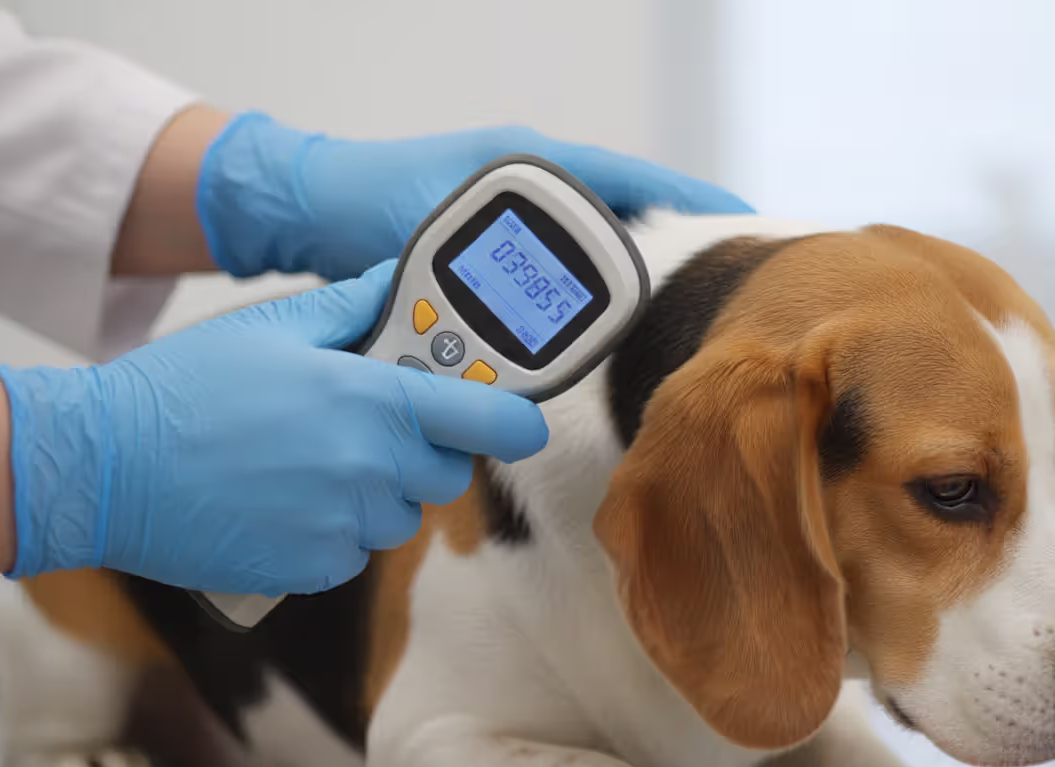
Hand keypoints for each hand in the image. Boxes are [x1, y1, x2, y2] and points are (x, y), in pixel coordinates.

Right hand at [0, 261, 546, 592]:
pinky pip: (354, 551)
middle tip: (373, 426)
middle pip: (446, 472)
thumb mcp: (274, 326)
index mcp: (372, 401)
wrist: (105, 467)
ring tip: (315, 463)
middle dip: (424, 450)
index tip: (522, 419)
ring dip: (379, 493)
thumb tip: (399, 282)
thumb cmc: (186, 387)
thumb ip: (353, 306)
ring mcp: (342, 523)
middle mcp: (370, 467)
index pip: (488, 419)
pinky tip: (288, 500)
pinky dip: (336, 531)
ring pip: (401, 515)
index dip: (515, 419)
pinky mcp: (312, 568)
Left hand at [197, 113, 753, 280]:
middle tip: (722, 277)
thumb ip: (482, 272)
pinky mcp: (499, 237)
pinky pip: (559, 259)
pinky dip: (582, 282)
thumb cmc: (361, 206)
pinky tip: (600, 315)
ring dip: (630, 263)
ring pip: (594, 237)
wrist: (309, 206)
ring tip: (678, 302)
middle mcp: (532, 180)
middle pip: (626, 209)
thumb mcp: (430, 239)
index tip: (745, 222)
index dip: (693, 201)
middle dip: (675, 240)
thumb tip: (535, 314)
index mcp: (527, 163)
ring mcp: (518, 208)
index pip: (632, 180)